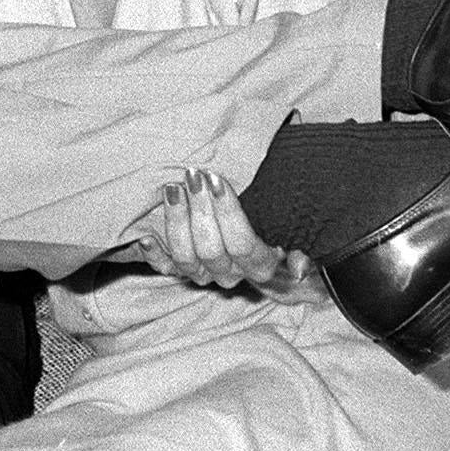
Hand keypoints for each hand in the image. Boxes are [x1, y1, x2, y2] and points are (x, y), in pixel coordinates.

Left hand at [134, 169, 321, 298]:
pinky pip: (163, 269)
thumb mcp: (297, 238)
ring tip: (172, 188)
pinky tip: (145, 235)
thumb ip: (303, 253)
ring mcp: (202, 275)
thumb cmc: (277, 230)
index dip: (229, 214)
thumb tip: (299, 268)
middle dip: (200, 210)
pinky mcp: (179, 272)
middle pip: (211, 250)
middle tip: (193, 175)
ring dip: (176, 222)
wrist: (257, 252)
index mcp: (260, 266)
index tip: (218, 179)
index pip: (243, 245)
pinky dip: (153, 254)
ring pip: (185, 259)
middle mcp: (229, 274)